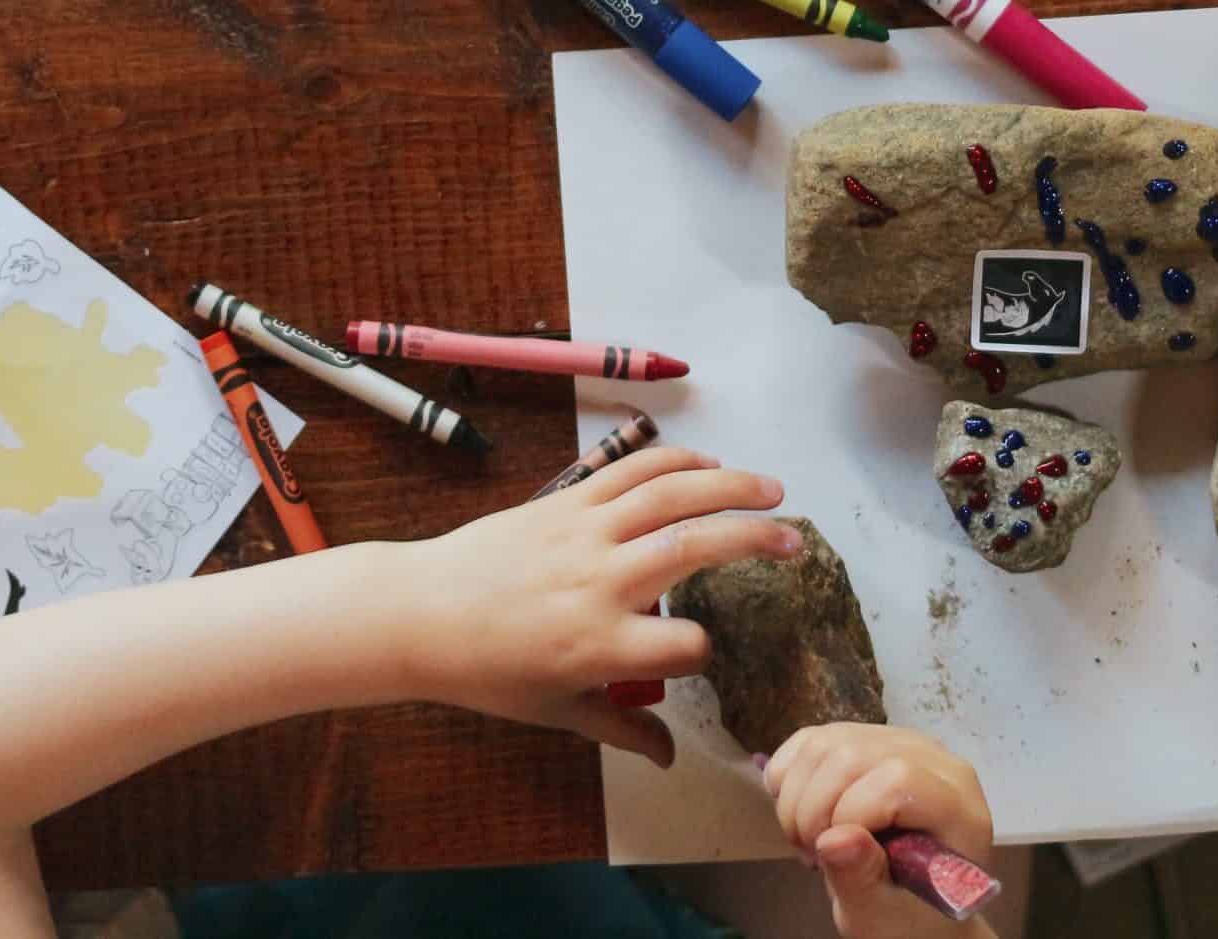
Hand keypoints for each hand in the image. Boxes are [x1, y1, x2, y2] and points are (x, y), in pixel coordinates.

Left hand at [400, 447, 792, 766]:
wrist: (422, 613)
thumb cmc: (489, 671)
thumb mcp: (557, 712)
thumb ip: (623, 730)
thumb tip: (673, 758)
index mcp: (601, 645)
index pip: (685, 647)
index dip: (704, 651)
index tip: (702, 653)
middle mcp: (601, 583)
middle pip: (695, 548)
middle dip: (754, 540)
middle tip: (795, 541)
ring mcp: (585, 533)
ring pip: (670, 495)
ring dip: (729, 485)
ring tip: (773, 489)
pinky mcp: (567, 502)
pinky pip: (630, 471)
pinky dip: (674, 460)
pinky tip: (709, 463)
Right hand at [764, 723, 994, 938]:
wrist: (907, 901)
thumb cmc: (906, 914)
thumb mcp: (882, 915)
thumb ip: (862, 878)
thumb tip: (835, 838)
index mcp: (957, 806)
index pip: (898, 778)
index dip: (851, 812)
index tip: (831, 856)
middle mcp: (935, 759)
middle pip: (851, 754)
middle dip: (813, 809)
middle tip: (812, 855)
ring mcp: (899, 741)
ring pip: (824, 743)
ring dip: (796, 797)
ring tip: (809, 840)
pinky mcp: (865, 737)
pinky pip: (811, 739)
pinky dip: (788, 776)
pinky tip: (801, 813)